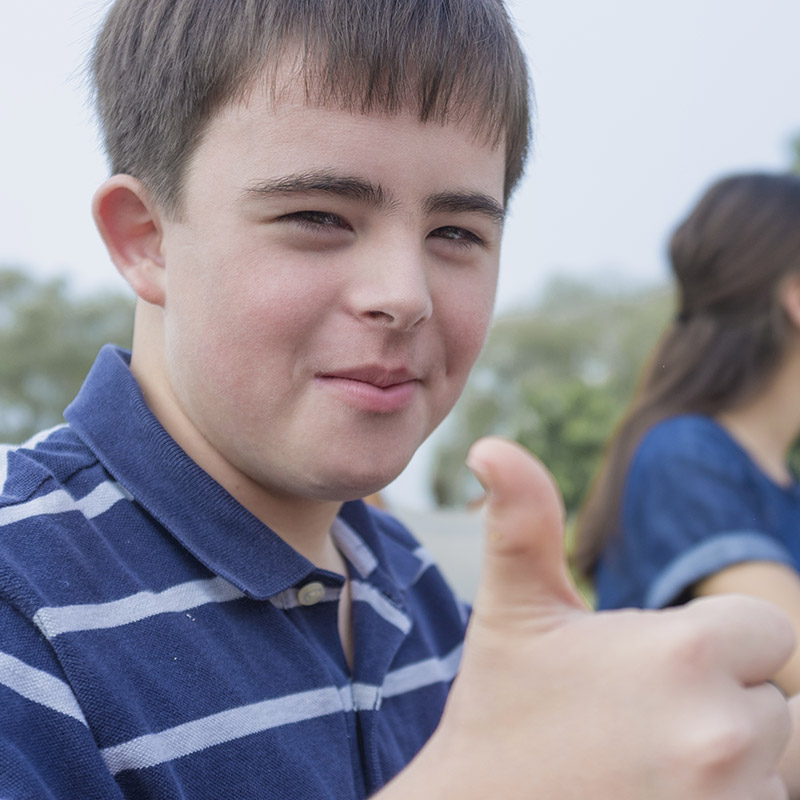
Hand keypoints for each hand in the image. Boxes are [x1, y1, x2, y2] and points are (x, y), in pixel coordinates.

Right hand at [379, 437, 793, 798]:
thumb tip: (488, 445)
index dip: (717, 646)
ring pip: (779, 765)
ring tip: (649, 765)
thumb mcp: (514, 608)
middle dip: (726, 704)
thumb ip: (521, 517)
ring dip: (735, 763)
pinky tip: (658, 795)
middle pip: (779, 703)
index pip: (769, 633)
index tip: (656, 666)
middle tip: (642, 721)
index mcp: (682, 653)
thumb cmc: (500, 708)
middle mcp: (725, 733)